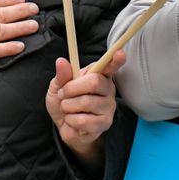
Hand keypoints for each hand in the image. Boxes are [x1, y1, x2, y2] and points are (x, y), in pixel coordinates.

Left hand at [45, 49, 125, 170]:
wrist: (65, 126)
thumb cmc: (65, 102)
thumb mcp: (58, 87)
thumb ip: (62, 75)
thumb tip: (61, 61)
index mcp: (98, 76)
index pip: (110, 66)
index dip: (115, 60)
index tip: (120, 53)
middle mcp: (108, 89)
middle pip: (94, 82)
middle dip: (71, 88)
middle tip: (62, 94)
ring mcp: (108, 107)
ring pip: (86, 102)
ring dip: (68, 106)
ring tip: (67, 109)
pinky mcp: (105, 123)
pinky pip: (84, 120)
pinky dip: (71, 120)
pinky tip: (72, 120)